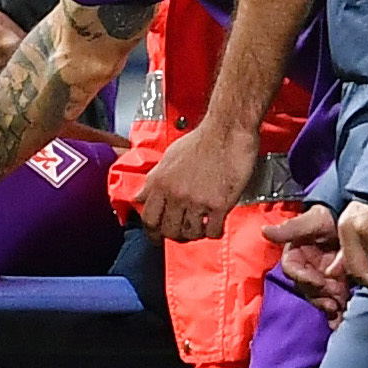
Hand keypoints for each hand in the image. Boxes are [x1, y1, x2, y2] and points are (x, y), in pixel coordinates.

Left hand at [137, 120, 259, 240]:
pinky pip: (212, 231)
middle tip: (183, 233)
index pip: (148, 219)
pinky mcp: (219, 204)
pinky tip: (215, 224)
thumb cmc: (200, 141)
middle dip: (175, 236)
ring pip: (191, 233)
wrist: (227, 131)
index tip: (157, 237)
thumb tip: (139, 198)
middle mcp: (176, 193)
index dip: (152, 233)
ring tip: (200, 226)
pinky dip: (213, 232)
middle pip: (169, 230)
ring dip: (196, 234)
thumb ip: (153, 181)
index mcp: (160, 182)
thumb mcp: (167, 158)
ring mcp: (197, 200)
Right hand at [267, 204, 347, 325]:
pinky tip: (342, 314)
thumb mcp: (311, 221)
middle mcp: (305, 267)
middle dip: (317, 295)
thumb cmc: (327, 216)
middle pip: (305, 287)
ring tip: (339, 307)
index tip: (319, 282)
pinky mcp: (336, 282)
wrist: (351, 215)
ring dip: (327, 303)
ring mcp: (321, 275)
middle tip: (332, 299)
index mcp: (295, 254)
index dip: (303, 277)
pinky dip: (337, 307)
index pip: (292, 269)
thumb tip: (265, 232)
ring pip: (318, 295)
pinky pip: (334, 297)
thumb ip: (290, 229)